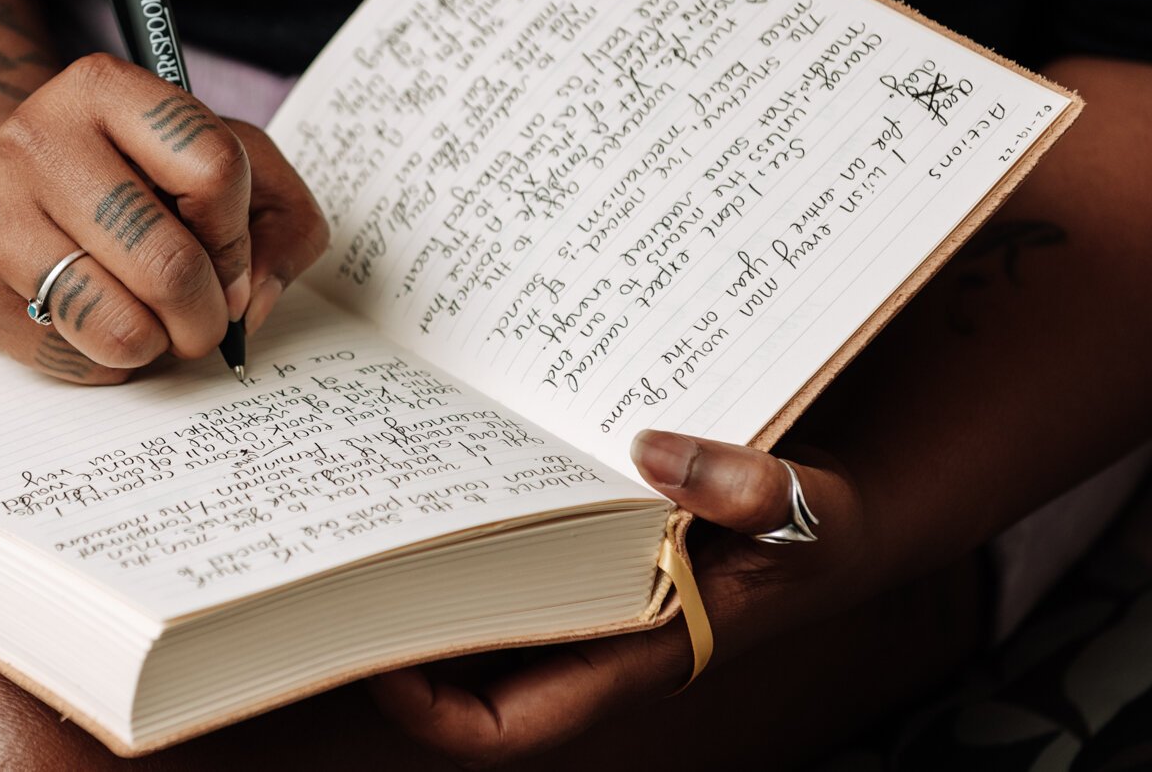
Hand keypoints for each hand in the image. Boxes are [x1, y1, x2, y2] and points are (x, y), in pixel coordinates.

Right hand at [0, 52, 328, 382]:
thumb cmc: (124, 177)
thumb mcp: (218, 156)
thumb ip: (279, 216)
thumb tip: (252, 299)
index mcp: (106, 89)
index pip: (215, 170)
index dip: (238, 236)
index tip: (229, 258)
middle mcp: (40, 142)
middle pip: (171, 264)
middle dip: (208, 315)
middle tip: (205, 318)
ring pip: (123, 328)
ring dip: (159, 344)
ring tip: (151, 320)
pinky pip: (79, 361)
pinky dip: (111, 360)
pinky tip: (96, 321)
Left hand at [367, 433, 863, 766]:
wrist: (832, 512)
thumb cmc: (820, 529)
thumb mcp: (807, 511)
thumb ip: (748, 487)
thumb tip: (651, 451)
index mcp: (635, 659)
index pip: (507, 726)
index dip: (429, 708)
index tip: (374, 648)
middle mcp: (594, 640)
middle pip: (466, 668)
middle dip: (400, 624)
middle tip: (345, 555)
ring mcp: (583, 598)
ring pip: (475, 610)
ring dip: (424, 569)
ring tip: (373, 505)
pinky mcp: (582, 551)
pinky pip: (503, 555)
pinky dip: (466, 522)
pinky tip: (442, 461)